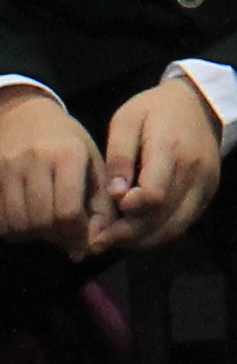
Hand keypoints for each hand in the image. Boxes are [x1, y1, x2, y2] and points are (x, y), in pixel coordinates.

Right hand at [0, 90, 111, 260]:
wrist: (25, 116)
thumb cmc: (68, 143)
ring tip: (46, 229)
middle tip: (64, 237)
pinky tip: (28, 221)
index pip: (67, 211)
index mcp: (68, 154)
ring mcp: (8, 168)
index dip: (75, 236)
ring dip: (33, 236)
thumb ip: (100, 203)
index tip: (81, 247)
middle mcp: (35, 159)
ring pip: (16, 224)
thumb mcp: (93, 164)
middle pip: (41, 221)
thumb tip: (97, 242)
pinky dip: (13, 229)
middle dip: (55, 237)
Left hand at [90, 79, 221, 254]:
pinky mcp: (209, 191)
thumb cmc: (154, 110)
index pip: (153, 194)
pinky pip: (185, 222)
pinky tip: (138, 233)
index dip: (128, 212)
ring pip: (175, 226)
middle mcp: (195, 169)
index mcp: (171, 148)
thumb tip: (116, 195)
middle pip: (163, 217)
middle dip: (128, 235)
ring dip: (143, 240)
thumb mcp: (126, 120)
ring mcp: (206, 182)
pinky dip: (160, 234)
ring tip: (115, 241)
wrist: (199, 103)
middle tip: (98, 242)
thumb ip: (119, 156)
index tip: (104, 216)